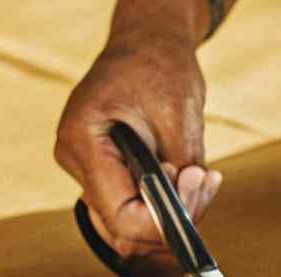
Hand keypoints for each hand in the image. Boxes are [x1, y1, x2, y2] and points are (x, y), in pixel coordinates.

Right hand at [55, 26, 222, 256]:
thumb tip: (186, 216)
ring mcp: (84, 169)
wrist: (146, 44)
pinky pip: (129, 207)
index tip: (196, 188)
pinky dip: (161, 204)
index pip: (121, 215)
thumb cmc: (159, 66)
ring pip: (127, 224)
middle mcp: (75, 160)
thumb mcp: (179, 114)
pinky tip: (186, 178)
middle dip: (170, 217)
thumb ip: (180, 169)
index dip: (163, 221)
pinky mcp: (101, 172)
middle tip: (205, 180)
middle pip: (122, 228)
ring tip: (200, 176)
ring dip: (168, 213)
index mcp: (83, 140)